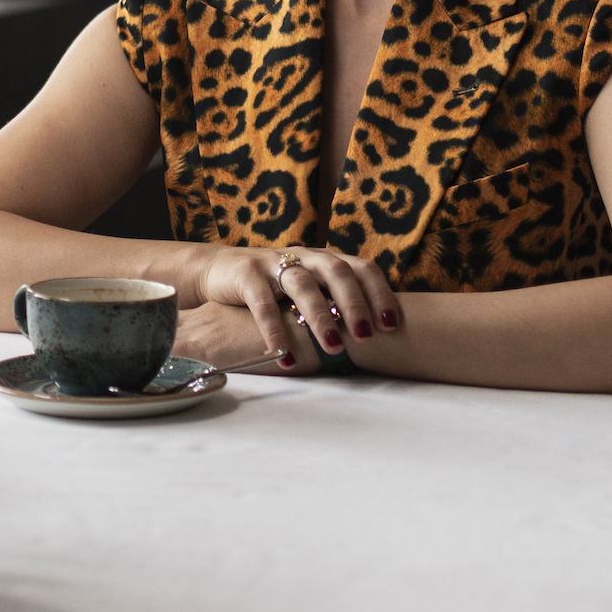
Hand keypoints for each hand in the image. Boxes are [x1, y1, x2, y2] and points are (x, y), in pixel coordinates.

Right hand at [190, 245, 401, 370]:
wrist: (219, 271)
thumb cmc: (273, 290)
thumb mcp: (308, 292)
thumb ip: (333, 304)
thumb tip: (376, 339)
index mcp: (325, 260)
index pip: (362, 268)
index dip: (380, 293)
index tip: (392, 325)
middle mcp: (305, 257)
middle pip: (337, 272)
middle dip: (354, 304)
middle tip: (365, 336)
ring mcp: (274, 262)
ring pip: (303, 284)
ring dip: (320, 316)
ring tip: (332, 348)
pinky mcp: (246, 273)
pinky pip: (262, 301)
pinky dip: (274, 328)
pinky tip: (282, 353)